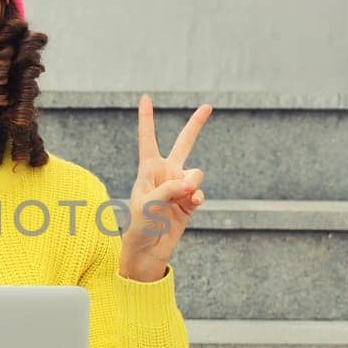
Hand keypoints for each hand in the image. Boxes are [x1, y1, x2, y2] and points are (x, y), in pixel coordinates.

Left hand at [119, 94, 211, 279]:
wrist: (148, 250)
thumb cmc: (139, 225)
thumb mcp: (148, 204)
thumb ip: (169, 189)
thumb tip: (192, 183)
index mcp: (148, 169)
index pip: (148, 138)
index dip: (147, 118)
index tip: (145, 97)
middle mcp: (166, 173)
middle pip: (184, 143)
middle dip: (196, 125)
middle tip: (208, 106)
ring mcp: (180, 187)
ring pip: (195, 174)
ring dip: (190, 184)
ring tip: (181, 197)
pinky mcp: (190, 201)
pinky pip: (200, 192)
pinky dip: (197, 197)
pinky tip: (192, 203)